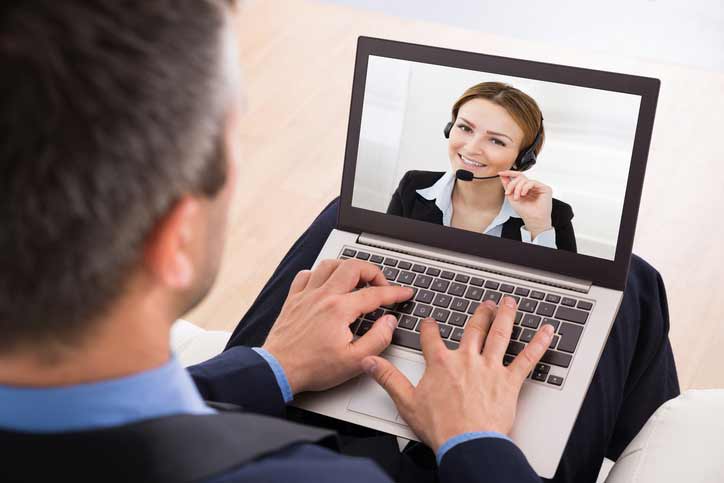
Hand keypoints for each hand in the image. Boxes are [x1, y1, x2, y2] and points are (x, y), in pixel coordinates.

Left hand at [262, 258, 413, 394]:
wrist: (278, 370)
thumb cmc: (312, 368)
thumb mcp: (354, 362)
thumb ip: (377, 339)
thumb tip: (389, 322)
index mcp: (339, 310)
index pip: (375, 294)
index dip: (394, 293)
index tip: (405, 293)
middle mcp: (323, 296)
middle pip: (353, 267)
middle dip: (373, 271)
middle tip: (381, 284)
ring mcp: (306, 295)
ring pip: (329, 264)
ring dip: (347, 267)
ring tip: (357, 279)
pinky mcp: (293, 300)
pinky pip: (306, 275)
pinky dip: (319, 274)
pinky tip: (325, 283)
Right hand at [363, 296, 553, 452]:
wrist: (467, 442)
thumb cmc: (441, 427)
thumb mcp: (406, 401)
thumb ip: (387, 378)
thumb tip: (369, 362)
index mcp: (441, 363)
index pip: (432, 337)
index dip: (430, 327)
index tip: (431, 322)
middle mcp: (466, 359)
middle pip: (473, 329)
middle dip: (479, 314)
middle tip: (485, 304)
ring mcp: (490, 368)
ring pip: (500, 335)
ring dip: (506, 316)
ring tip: (510, 303)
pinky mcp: (509, 381)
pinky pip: (527, 358)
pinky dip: (539, 344)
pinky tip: (548, 332)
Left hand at [499, 170, 552, 237]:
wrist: (533, 220)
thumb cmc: (525, 211)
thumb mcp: (512, 197)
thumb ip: (508, 186)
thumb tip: (503, 175)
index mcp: (525, 188)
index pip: (518, 177)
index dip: (509, 173)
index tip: (500, 173)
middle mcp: (532, 187)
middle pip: (520, 177)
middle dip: (512, 184)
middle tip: (508, 192)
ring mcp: (538, 187)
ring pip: (525, 180)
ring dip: (518, 188)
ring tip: (517, 197)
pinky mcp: (545, 188)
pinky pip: (532, 182)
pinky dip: (525, 187)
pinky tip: (523, 194)